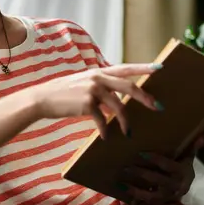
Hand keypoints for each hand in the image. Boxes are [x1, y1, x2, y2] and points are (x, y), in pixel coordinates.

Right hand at [32, 63, 163, 138]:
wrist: (43, 98)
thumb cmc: (63, 93)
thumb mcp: (83, 85)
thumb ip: (101, 90)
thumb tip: (117, 103)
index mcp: (98, 72)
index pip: (125, 68)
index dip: (143, 67)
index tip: (160, 67)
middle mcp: (98, 77)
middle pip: (129, 86)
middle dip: (146, 98)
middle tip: (158, 107)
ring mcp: (93, 90)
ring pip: (119, 106)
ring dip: (126, 122)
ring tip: (129, 133)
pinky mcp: (87, 104)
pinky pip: (103, 120)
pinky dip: (106, 130)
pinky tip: (106, 137)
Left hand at [118, 134, 203, 204]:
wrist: (184, 186)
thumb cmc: (182, 166)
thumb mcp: (188, 157)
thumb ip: (193, 147)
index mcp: (182, 173)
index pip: (168, 166)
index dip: (155, 160)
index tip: (140, 154)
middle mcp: (175, 186)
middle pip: (158, 180)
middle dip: (142, 174)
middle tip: (126, 167)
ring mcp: (167, 196)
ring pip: (152, 196)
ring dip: (137, 191)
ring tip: (122, 184)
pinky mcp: (160, 204)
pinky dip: (136, 203)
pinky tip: (123, 199)